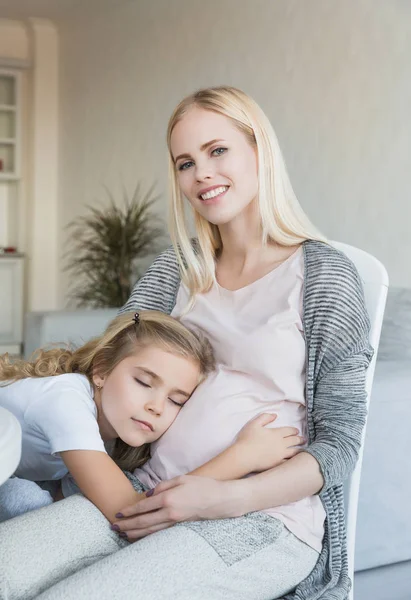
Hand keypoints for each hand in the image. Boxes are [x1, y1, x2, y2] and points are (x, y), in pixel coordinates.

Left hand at [112, 475, 246, 540]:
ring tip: (123, 533)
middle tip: (114, 526)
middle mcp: (170, 512)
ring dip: (134, 532)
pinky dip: (148, 535)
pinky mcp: (179, 526)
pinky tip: (140, 536)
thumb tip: (149, 494)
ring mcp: (175, 521)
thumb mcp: (182, 478)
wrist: (220, 500)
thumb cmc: (202, 486)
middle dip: (127, 524)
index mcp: (169, 498)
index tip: (119, 512)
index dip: (130, 511)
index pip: (144, 506)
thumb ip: (163, 485)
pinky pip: (160, 532)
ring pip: (150, 530)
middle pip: (143, 521)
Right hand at [235, 413, 302, 472]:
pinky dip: (293, 461)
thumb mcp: (254, 423)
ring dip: (299, 450)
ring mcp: (280, 455)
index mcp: (276, 433)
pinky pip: (288, 462)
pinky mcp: (277, 464)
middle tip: (303, 439)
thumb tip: (275, 415)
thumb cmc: (247, 439)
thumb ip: (265, 417)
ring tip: (303, 450)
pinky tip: (295, 461)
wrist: (244, 456)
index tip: (297, 431)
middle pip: (293, 441)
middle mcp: (281, 444)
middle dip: (299, 439)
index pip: (288, 431)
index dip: (293, 430)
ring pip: (294, 452)